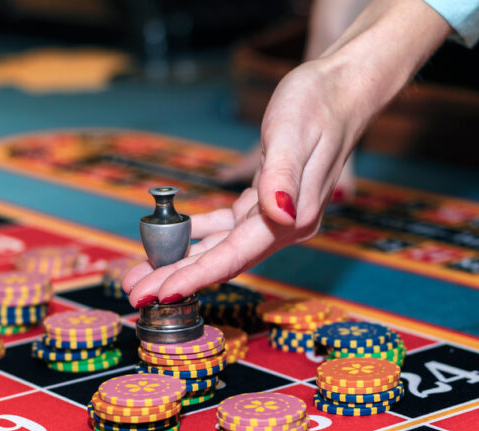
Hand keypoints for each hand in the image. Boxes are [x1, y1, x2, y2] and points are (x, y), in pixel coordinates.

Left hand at [124, 57, 356, 305]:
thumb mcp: (294, 134)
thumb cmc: (319, 105)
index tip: (163, 293)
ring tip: (143, 275)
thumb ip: (283, 177)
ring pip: (220, 248)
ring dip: (182, 263)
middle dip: (178, 279)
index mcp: (292, 217)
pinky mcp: (266, 203)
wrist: (342, 89)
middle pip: (223, 261)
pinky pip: (227, 228)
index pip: (235, 256)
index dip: (196, 276)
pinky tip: (175, 242)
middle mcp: (285, 225)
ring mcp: (275, 217)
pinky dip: (200, 236)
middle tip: (136, 293)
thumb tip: (278, 213)